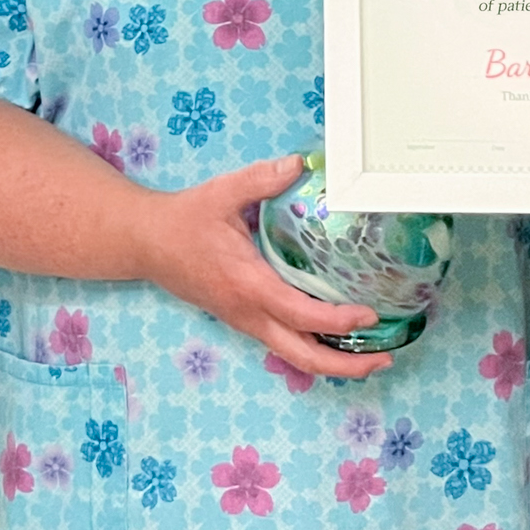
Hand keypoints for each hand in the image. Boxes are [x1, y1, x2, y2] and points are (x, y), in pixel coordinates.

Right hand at [131, 155, 389, 379]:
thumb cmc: (183, 221)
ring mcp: (245, 322)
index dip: (338, 320)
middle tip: (384, 360)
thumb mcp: (222, 193)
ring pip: (293, 356)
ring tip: (371, 357)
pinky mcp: (243, 320)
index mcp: (248, 285)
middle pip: (302, 356)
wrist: (145, 243)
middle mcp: (248, 313)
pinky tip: (335, 337)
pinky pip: (283, 344)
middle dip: (345, 365)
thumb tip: (301, 164)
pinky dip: (313, 348)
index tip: (369, 314)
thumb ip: (262, 178)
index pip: (301, 315)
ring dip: (332, 363)